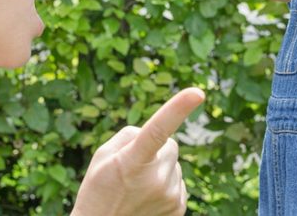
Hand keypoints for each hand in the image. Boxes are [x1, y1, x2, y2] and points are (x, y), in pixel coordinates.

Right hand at [71, 87, 204, 215]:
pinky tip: (148, 195)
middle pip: (170, 144)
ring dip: (160, 167)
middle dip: (157, 149)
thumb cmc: (98, 190)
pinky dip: (166, 182)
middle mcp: (156, 179)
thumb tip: (157, 131)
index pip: (158, 129)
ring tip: (137, 186)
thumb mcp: (103, 155)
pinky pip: (178, 180)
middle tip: (133, 166)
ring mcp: (170, 196)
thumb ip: (130, 136)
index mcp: (133, 161)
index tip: (197, 93)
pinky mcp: (178, 208)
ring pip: (174, 163)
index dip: (178, 109)